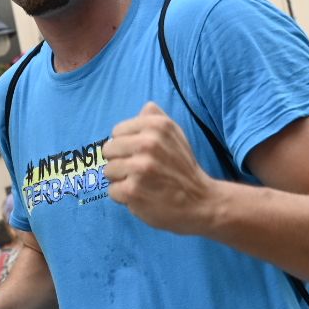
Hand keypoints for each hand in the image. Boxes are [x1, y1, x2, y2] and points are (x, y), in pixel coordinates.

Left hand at [103, 102, 220, 234]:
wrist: (200, 201)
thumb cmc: (183, 168)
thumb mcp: (176, 135)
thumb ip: (158, 119)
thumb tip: (145, 107)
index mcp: (157, 126)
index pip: (117, 132)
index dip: (125, 145)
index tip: (140, 154)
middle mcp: (148, 144)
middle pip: (108, 150)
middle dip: (120, 161)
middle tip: (140, 171)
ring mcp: (139, 168)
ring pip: (108, 171)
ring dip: (121, 180)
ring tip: (142, 183)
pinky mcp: (133, 191)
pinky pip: (112, 191)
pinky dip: (124, 197)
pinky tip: (142, 196)